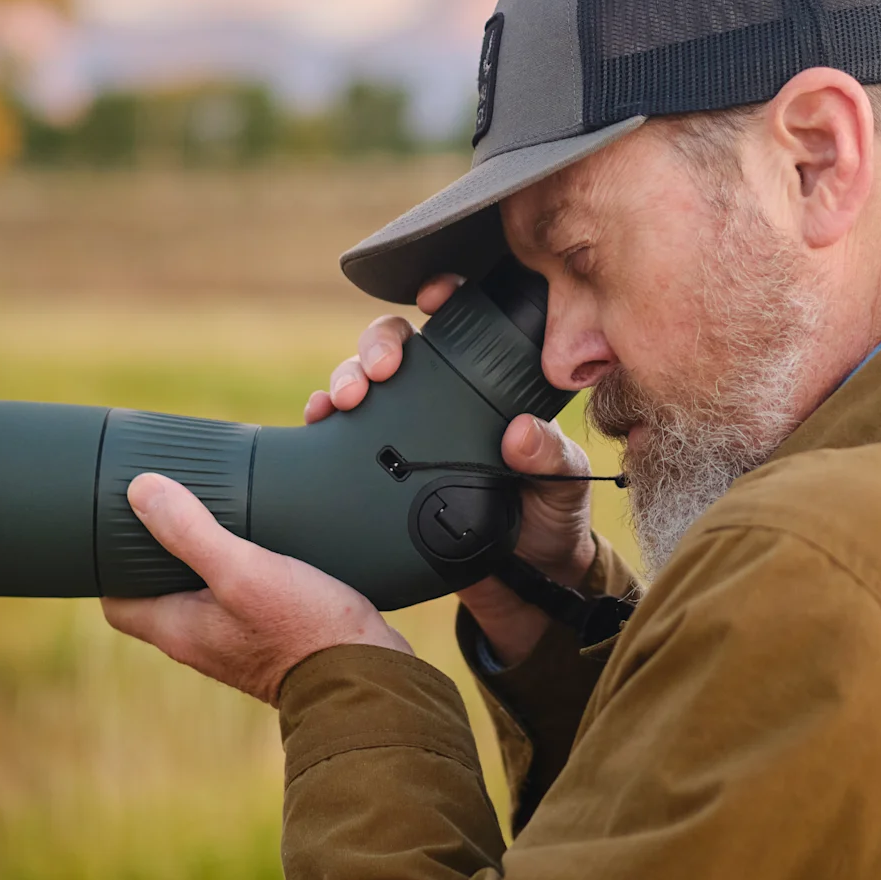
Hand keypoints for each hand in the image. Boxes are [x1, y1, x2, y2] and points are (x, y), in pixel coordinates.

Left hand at [102, 473, 410, 705]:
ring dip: (206, 556)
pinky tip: (268, 539)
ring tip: (221, 513)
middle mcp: (201, 639)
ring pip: (204, 593)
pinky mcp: (273, 634)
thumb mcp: (243, 571)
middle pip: (160, 593)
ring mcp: (238, 640)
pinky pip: (243, 597)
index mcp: (179, 630)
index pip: (118, 603)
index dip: (111, 565)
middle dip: (161, 552)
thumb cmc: (305, 631)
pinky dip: (244, 567)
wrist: (369, 676)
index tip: (122, 525)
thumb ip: (191, 532)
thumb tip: (140, 489)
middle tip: (175, 505)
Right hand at [306, 273, 596, 665]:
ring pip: (362, 382)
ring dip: (344, 377)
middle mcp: (438, 398)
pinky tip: (317, 422)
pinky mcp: (377, 471)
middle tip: (379, 372)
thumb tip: (519, 433)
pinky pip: (340, 434)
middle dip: (378, 345)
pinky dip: (322, 419)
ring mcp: (403, 432)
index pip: (461, 326)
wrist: (523, 583)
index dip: (441, 296)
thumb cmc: (551, 519)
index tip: (431, 297)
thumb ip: (550, 458)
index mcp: (485, 387)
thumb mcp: (563, 483)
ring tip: (343, 399)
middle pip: (397, 346)